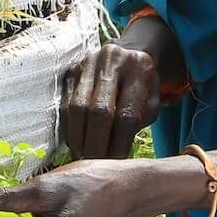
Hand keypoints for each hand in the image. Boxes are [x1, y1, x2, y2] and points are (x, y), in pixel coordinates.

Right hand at [62, 44, 160, 158]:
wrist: (129, 53)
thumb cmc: (143, 86)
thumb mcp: (151, 102)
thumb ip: (138, 124)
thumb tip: (116, 156)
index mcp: (138, 68)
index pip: (126, 115)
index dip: (119, 143)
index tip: (116, 162)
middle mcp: (110, 61)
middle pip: (98, 111)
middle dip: (95, 143)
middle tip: (95, 163)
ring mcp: (87, 63)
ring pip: (76, 107)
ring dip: (78, 137)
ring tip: (83, 155)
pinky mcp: (71, 70)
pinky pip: (65, 103)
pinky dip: (69, 127)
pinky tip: (76, 141)